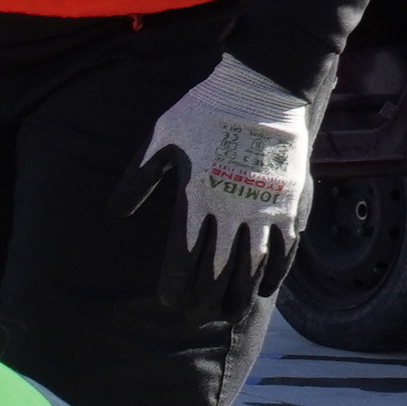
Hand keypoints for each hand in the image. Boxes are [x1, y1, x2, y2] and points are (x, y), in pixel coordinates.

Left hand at [115, 55, 316, 324]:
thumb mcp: (160, 139)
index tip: (169, 301)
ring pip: (251, 269)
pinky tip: (264, 291)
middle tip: (193, 318)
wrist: (262, 87)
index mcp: (195, 198)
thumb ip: (138, 178)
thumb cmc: (205, 111)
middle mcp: (230, 210)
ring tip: (226, 317)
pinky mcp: (290, 202)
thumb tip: (116, 212)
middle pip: (215, 272)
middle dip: (202, 300)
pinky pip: (285, 249)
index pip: (181, 257)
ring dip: (237, 297)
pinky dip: (275, 274)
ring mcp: (264, 209)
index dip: (175, 284)